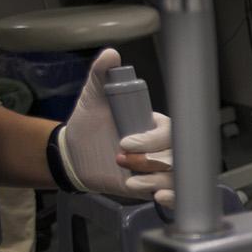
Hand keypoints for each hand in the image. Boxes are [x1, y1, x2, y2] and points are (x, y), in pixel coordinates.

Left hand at [59, 48, 174, 207]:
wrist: (75, 156)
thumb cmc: (88, 126)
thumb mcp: (93, 99)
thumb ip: (101, 76)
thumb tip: (110, 54)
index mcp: (155, 126)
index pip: (169, 133)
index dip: (151, 140)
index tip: (125, 142)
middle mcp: (163, 148)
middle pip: (176, 157)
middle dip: (150, 161)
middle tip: (122, 159)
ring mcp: (160, 169)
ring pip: (176, 177)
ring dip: (154, 180)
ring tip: (131, 181)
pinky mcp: (154, 187)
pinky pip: (175, 195)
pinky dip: (172, 197)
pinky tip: (158, 196)